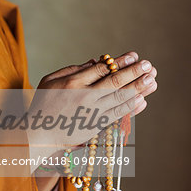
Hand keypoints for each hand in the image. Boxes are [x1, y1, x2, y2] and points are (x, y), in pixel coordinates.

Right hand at [28, 51, 157, 167]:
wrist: (38, 134)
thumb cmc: (43, 104)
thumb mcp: (50, 80)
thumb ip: (72, 69)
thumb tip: (94, 61)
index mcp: (73, 82)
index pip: (103, 69)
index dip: (121, 61)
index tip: (134, 55)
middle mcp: (85, 96)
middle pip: (115, 82)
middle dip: (134, 72)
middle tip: (149, 65)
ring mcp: (92, 112)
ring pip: (120, 98)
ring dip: (138, 88)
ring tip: (152, 80)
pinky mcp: (95, 126)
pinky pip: (117, 115)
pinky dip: (131, 108)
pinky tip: (142, 100)